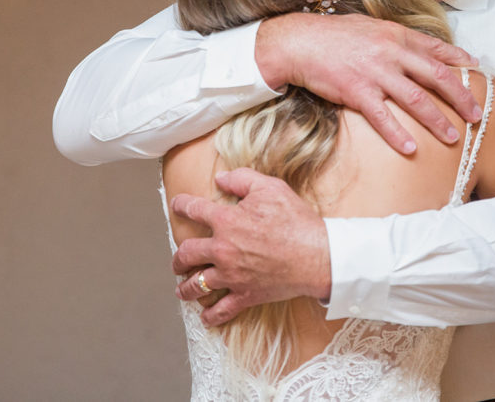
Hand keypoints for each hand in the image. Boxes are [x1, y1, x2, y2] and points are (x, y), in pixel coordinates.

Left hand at [171, 168, 330, 326]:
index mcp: (226, 220)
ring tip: (182, 289)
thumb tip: (220, 178)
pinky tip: (205, 317)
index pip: (193, 210)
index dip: (181, 205)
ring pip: (197, 285)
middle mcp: (223, 249)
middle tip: (178, 261)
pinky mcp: (246, 295)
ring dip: (185, 288)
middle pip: (186, 254)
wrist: (318, 256)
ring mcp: (232, 276)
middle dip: (178, 258)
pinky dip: (210, 316)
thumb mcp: (271, 187)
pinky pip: (221, 310)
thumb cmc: (297, 221)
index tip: (176, 205)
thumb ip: (241, 179)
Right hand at [256, 13, 480, 152]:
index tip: (475, 69)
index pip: (436, 48)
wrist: (299, 42)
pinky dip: (398, 135)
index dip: (459, 59)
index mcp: (396, 35)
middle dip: (461, 97)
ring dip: (437, 121)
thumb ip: (393, 37)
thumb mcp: (369, 26)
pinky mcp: (357, 92)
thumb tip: (413, 47)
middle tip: (477, 115)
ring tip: (452, 138)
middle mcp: (391, 53)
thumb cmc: (332, 35)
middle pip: (437, 77)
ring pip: (416, 100)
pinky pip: (383, 118)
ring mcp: (375, 73)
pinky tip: (411, 149)